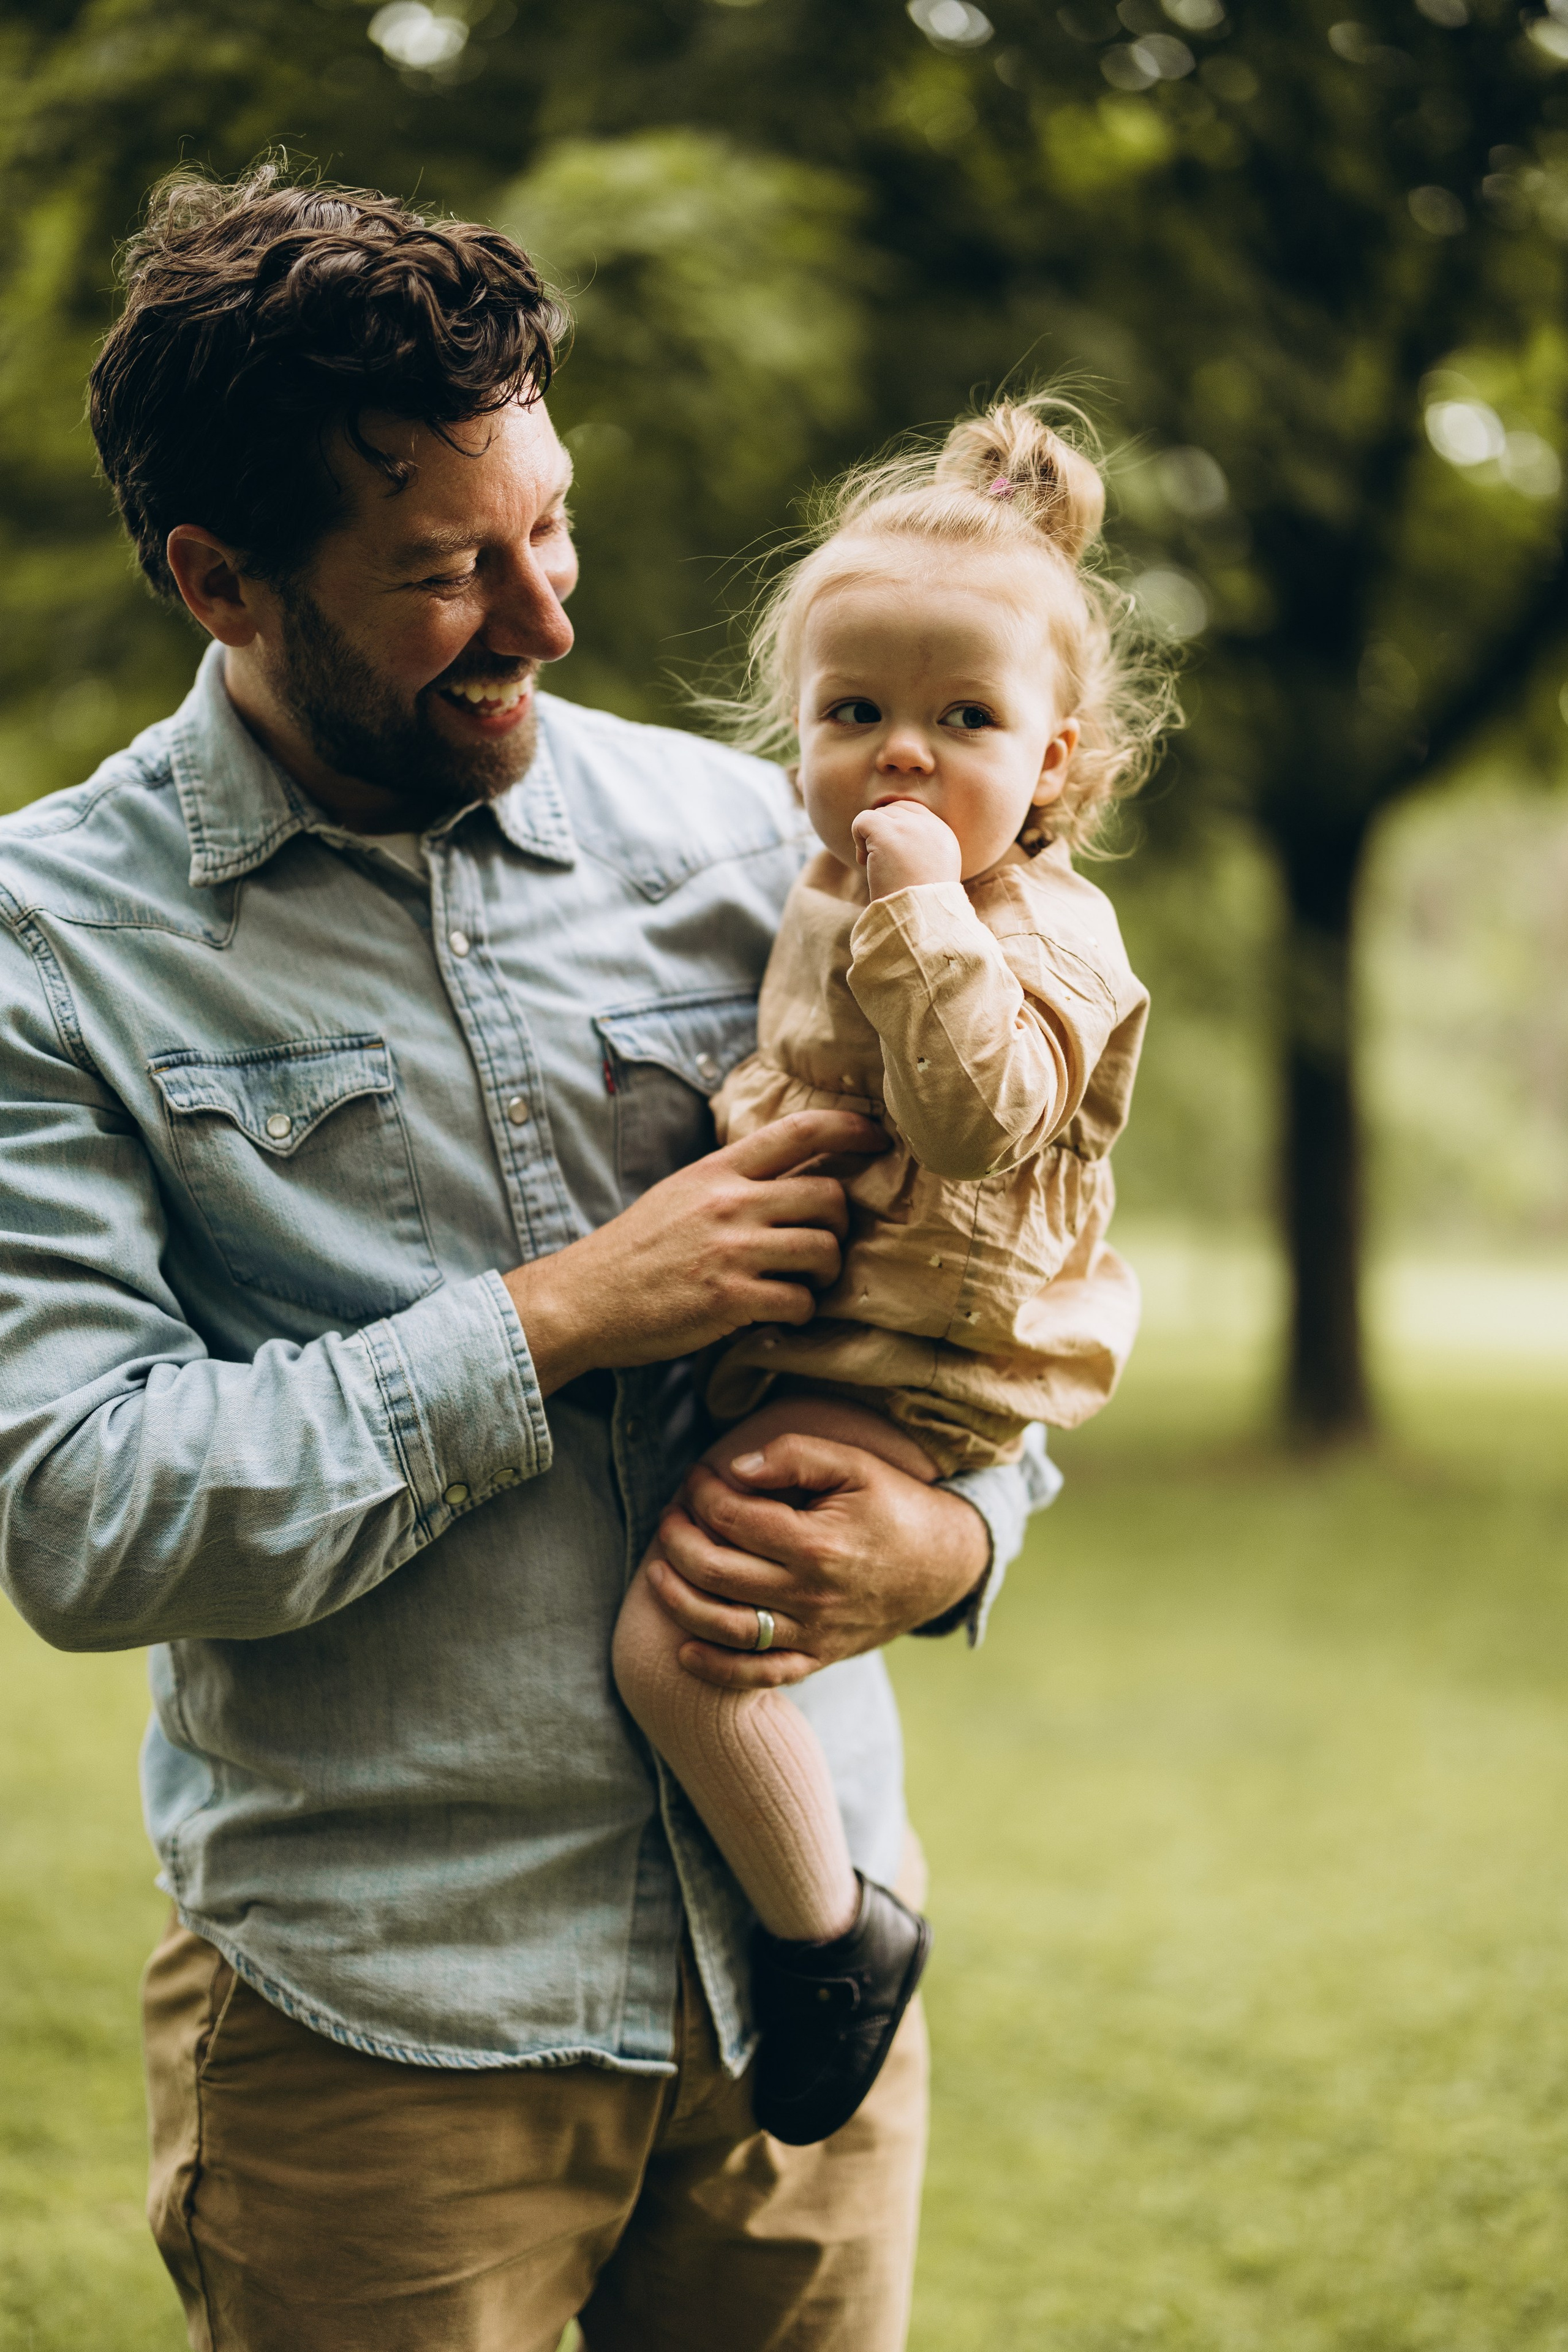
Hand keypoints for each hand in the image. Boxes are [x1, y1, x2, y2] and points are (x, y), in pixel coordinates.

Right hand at [504, 1112, 884, 1394]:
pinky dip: (800, 1313)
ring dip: (826, 1274)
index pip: (797, 1132)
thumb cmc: (634, 1251)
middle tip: (825, 1245)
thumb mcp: (680, 1195)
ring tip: (803, 1285)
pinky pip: (800, 1301)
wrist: (582, 1300)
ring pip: (823, 1250)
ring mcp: (731, 1251)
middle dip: (841, 1224)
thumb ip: (732, 1183)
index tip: (879, 1136)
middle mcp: (728, 1203)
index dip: (849, 1127)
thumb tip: (792, 1178)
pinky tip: (778, 1315)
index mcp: (716, 1171)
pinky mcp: (730, 1300)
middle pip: (829, 1196)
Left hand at [642, 1432, 989, 1687]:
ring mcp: (813, 1634)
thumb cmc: (896, 1505)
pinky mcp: (817, 1657)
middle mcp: (810, 1595)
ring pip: (725, 1626)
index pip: (731, 1517)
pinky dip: (715, 1669)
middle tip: (670, 1515)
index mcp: (817, 1543)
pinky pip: (759, 1675)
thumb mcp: (855, 1464)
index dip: (701, 1492)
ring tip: (658, 1570)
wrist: (946, 1564)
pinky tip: (684, 1650)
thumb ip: (795, 1456)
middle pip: (715, 1571)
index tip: (696, 1476)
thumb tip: (735, 1468)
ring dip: (678, 1600)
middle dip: (676, 1538)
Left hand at [851, 799, 962, 897]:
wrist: (920, 919)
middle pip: (895, 809)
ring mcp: (909, 827)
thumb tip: (893, 841)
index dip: (896, 828)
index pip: (914, 812)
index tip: (892, 855)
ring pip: (878, 814)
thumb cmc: (921, 905)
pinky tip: (863, 861)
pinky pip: (862, 819)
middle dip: (882, 831)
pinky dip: (857, 837)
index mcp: (944, 835)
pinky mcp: (887, 833)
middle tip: (880, 862)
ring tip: (872, 865)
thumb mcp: (934, 873)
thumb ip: (922, 850)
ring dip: (870, 838)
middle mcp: (930, 826)